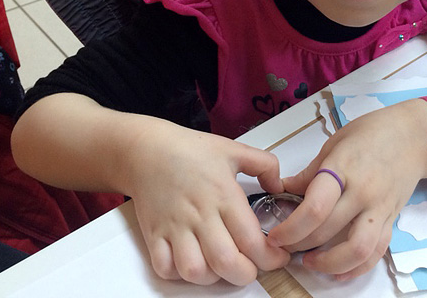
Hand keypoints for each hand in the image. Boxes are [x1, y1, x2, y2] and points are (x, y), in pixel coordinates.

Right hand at [125, 122, 290, 284]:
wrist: (147, 149)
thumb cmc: (189, 149)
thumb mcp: (234, 149)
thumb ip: (265, 164)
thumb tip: (279, 186)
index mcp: (223, 195)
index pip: (251, 239)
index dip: (270, 257)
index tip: (278, 258)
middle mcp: (199, 214)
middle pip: (226, 262)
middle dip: (245, 274)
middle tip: (253, 267)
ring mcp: (175, 227)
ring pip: (194, 271)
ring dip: (213, 277)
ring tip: (222, 266)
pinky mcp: (154, 234)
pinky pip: (165, 268)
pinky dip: (179, 274)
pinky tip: (193, 262)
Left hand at [267, 98, 426, 279]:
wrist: (414, 133)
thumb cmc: (373, 131)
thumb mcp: (335, 143)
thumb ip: (311, 172)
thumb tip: (284, 190)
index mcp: (343, 168)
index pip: (314, 208)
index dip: (290, 228)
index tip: (276, 235)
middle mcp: (363, 191)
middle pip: (327, 231)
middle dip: (299, 245)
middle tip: (284, 247)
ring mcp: (380, 207)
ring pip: (357, 250)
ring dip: (329, 264)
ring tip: (310, 262)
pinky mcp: (392, 218)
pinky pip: (377, 251)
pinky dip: (358, 267)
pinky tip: (339, 272)